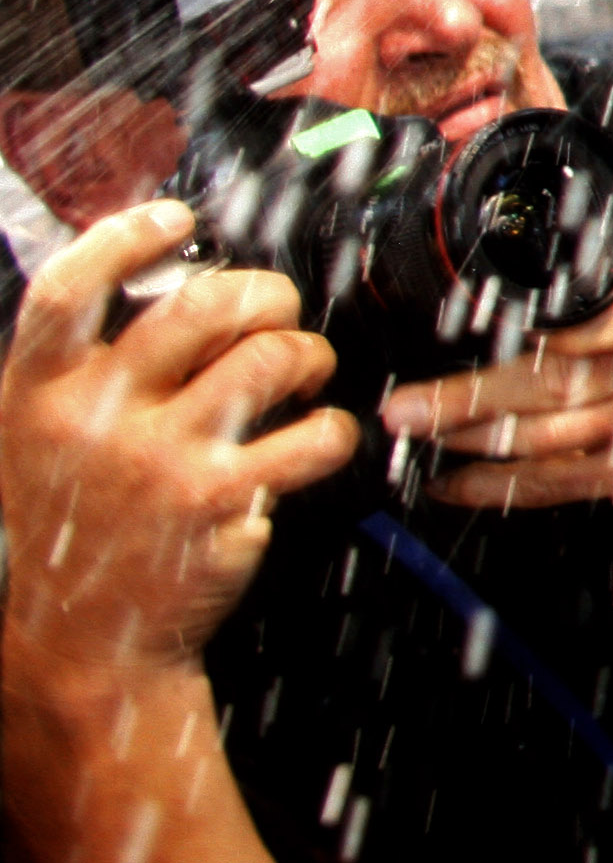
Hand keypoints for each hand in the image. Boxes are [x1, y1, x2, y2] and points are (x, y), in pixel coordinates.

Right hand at [0, 202, 358, 689]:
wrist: (76, 643)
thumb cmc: (68, 528)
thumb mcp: (31, 441)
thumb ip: (75, 369)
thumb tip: (146, 282)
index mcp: (37, 394)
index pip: (72, 288)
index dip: (127, 237)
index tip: (176, 219)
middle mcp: (96, 418)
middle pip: (203, 306)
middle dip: (262, 294)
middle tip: (276, 311)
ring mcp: (162, 460)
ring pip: (271, 357)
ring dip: (307, 355)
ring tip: (303, 373)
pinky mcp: (222, 503)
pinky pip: (313, 434)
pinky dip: (332, 428)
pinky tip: (317, 436)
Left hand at [380, 249, 612, 511]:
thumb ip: (599, 287)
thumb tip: (510, 294)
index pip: (602, 316)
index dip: (544, 327)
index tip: (488, 327)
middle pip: (555, 385)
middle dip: (469, 400)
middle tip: (403, 408)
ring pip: (545, 441)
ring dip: (469, 442)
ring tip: (414, 435)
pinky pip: (555, 486)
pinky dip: (496, 487)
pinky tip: (451, 483)